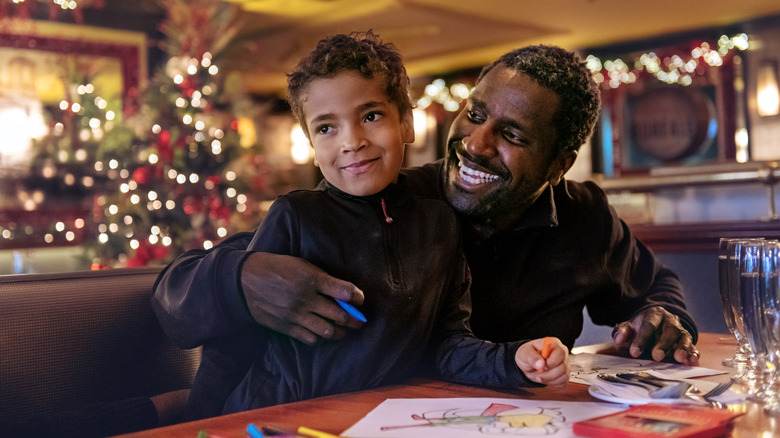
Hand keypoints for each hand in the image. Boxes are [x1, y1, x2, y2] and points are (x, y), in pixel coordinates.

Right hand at [240, 252, 364, 344]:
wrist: (245, 281)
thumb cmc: (277, 268)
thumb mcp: (301, 265)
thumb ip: (322, 279)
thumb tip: (344, 293)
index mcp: (311, 278)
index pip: (344, 291)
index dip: (357, 297)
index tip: (360, 300)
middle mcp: (306, 298)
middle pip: (339, 315)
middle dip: (354, 320)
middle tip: (359, 321)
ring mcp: (296, 315)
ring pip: (327, 330)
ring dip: (340, 332)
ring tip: (344, 331)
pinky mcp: (286, 327)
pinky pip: (310, 339)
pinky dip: (321, 338)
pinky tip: (324, 334)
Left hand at [515, 337, 569, 388]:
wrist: (528, 364)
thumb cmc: (527, 355)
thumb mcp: (525, 353)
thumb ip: (532, 357)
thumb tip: (540, 364)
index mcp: (554, 344)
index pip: (560, 352)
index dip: (552, 362)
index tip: (541, 367)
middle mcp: (562, 354)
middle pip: (563, 367)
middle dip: (548, 374)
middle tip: (538, 374)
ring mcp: (565, 365)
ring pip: (564, 377)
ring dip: (550, 380)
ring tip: (540, 376)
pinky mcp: (565, 375)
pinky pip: (563, 383)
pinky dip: (553, 384)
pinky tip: (546, 379)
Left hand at [611, 306, 699, 364]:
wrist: (654, 325)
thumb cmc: (639, 328)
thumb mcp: (628, 327)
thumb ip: (622, 332)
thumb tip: (619, 339)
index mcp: (654, 314)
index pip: (648, 325)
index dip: (641, 339)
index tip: (634, 352)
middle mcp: (670, 321)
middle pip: (670, 330)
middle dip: (663, 344)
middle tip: (656, 356)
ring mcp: (681, 331)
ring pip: (684, 337)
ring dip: (683, 348)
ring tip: (679, 358)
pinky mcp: (688, 342)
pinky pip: (693, 346)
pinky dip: (693, 353)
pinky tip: (691, 360)